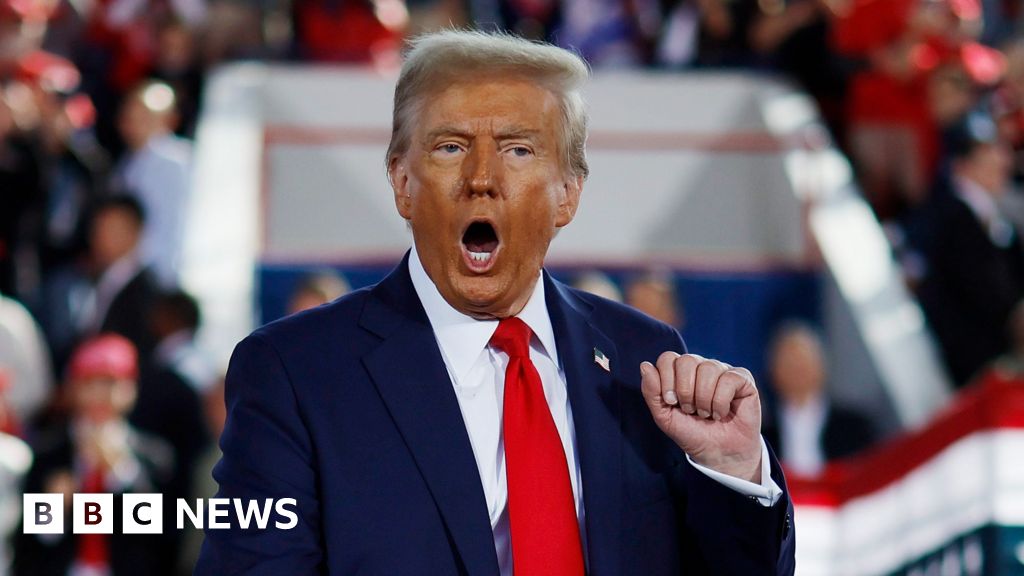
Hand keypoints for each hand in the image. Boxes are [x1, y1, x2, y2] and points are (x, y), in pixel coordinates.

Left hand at [640, 352, 761, 481]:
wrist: (718, 454)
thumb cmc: (692, 433)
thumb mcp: (664, 417)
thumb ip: (651, 392)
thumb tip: (645, 365)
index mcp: (680, 372)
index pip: (668, 358)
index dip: (666, 380)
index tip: (671, 402)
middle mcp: (701, 366)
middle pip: (686, 360)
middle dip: (685, 391)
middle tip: (690, 410)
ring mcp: (722, 371)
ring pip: (708, 368)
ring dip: (703, 399)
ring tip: (706, 414)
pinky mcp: (742, 379)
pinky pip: (728, 379)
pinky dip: (721, 402)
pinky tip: (721, 413)